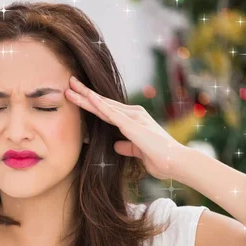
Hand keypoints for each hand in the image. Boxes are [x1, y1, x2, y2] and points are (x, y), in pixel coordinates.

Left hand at [65, 76, 188, 180]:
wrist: (175, 162)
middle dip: (84, 94)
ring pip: (104, 105)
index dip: (90, 103)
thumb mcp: (138, 152)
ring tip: (71, 87)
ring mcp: (133, 118)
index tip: (76, 96)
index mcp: (133, 121)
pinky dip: (100, 105)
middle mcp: (133, 115)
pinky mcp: (133, 125)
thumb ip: (127, 147)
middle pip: (103, 103)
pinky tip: (88, 98)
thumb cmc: (160, 158)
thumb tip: (116, 145)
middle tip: (69, 83)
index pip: (107, 110)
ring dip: (87, 96)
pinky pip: (113, 113)